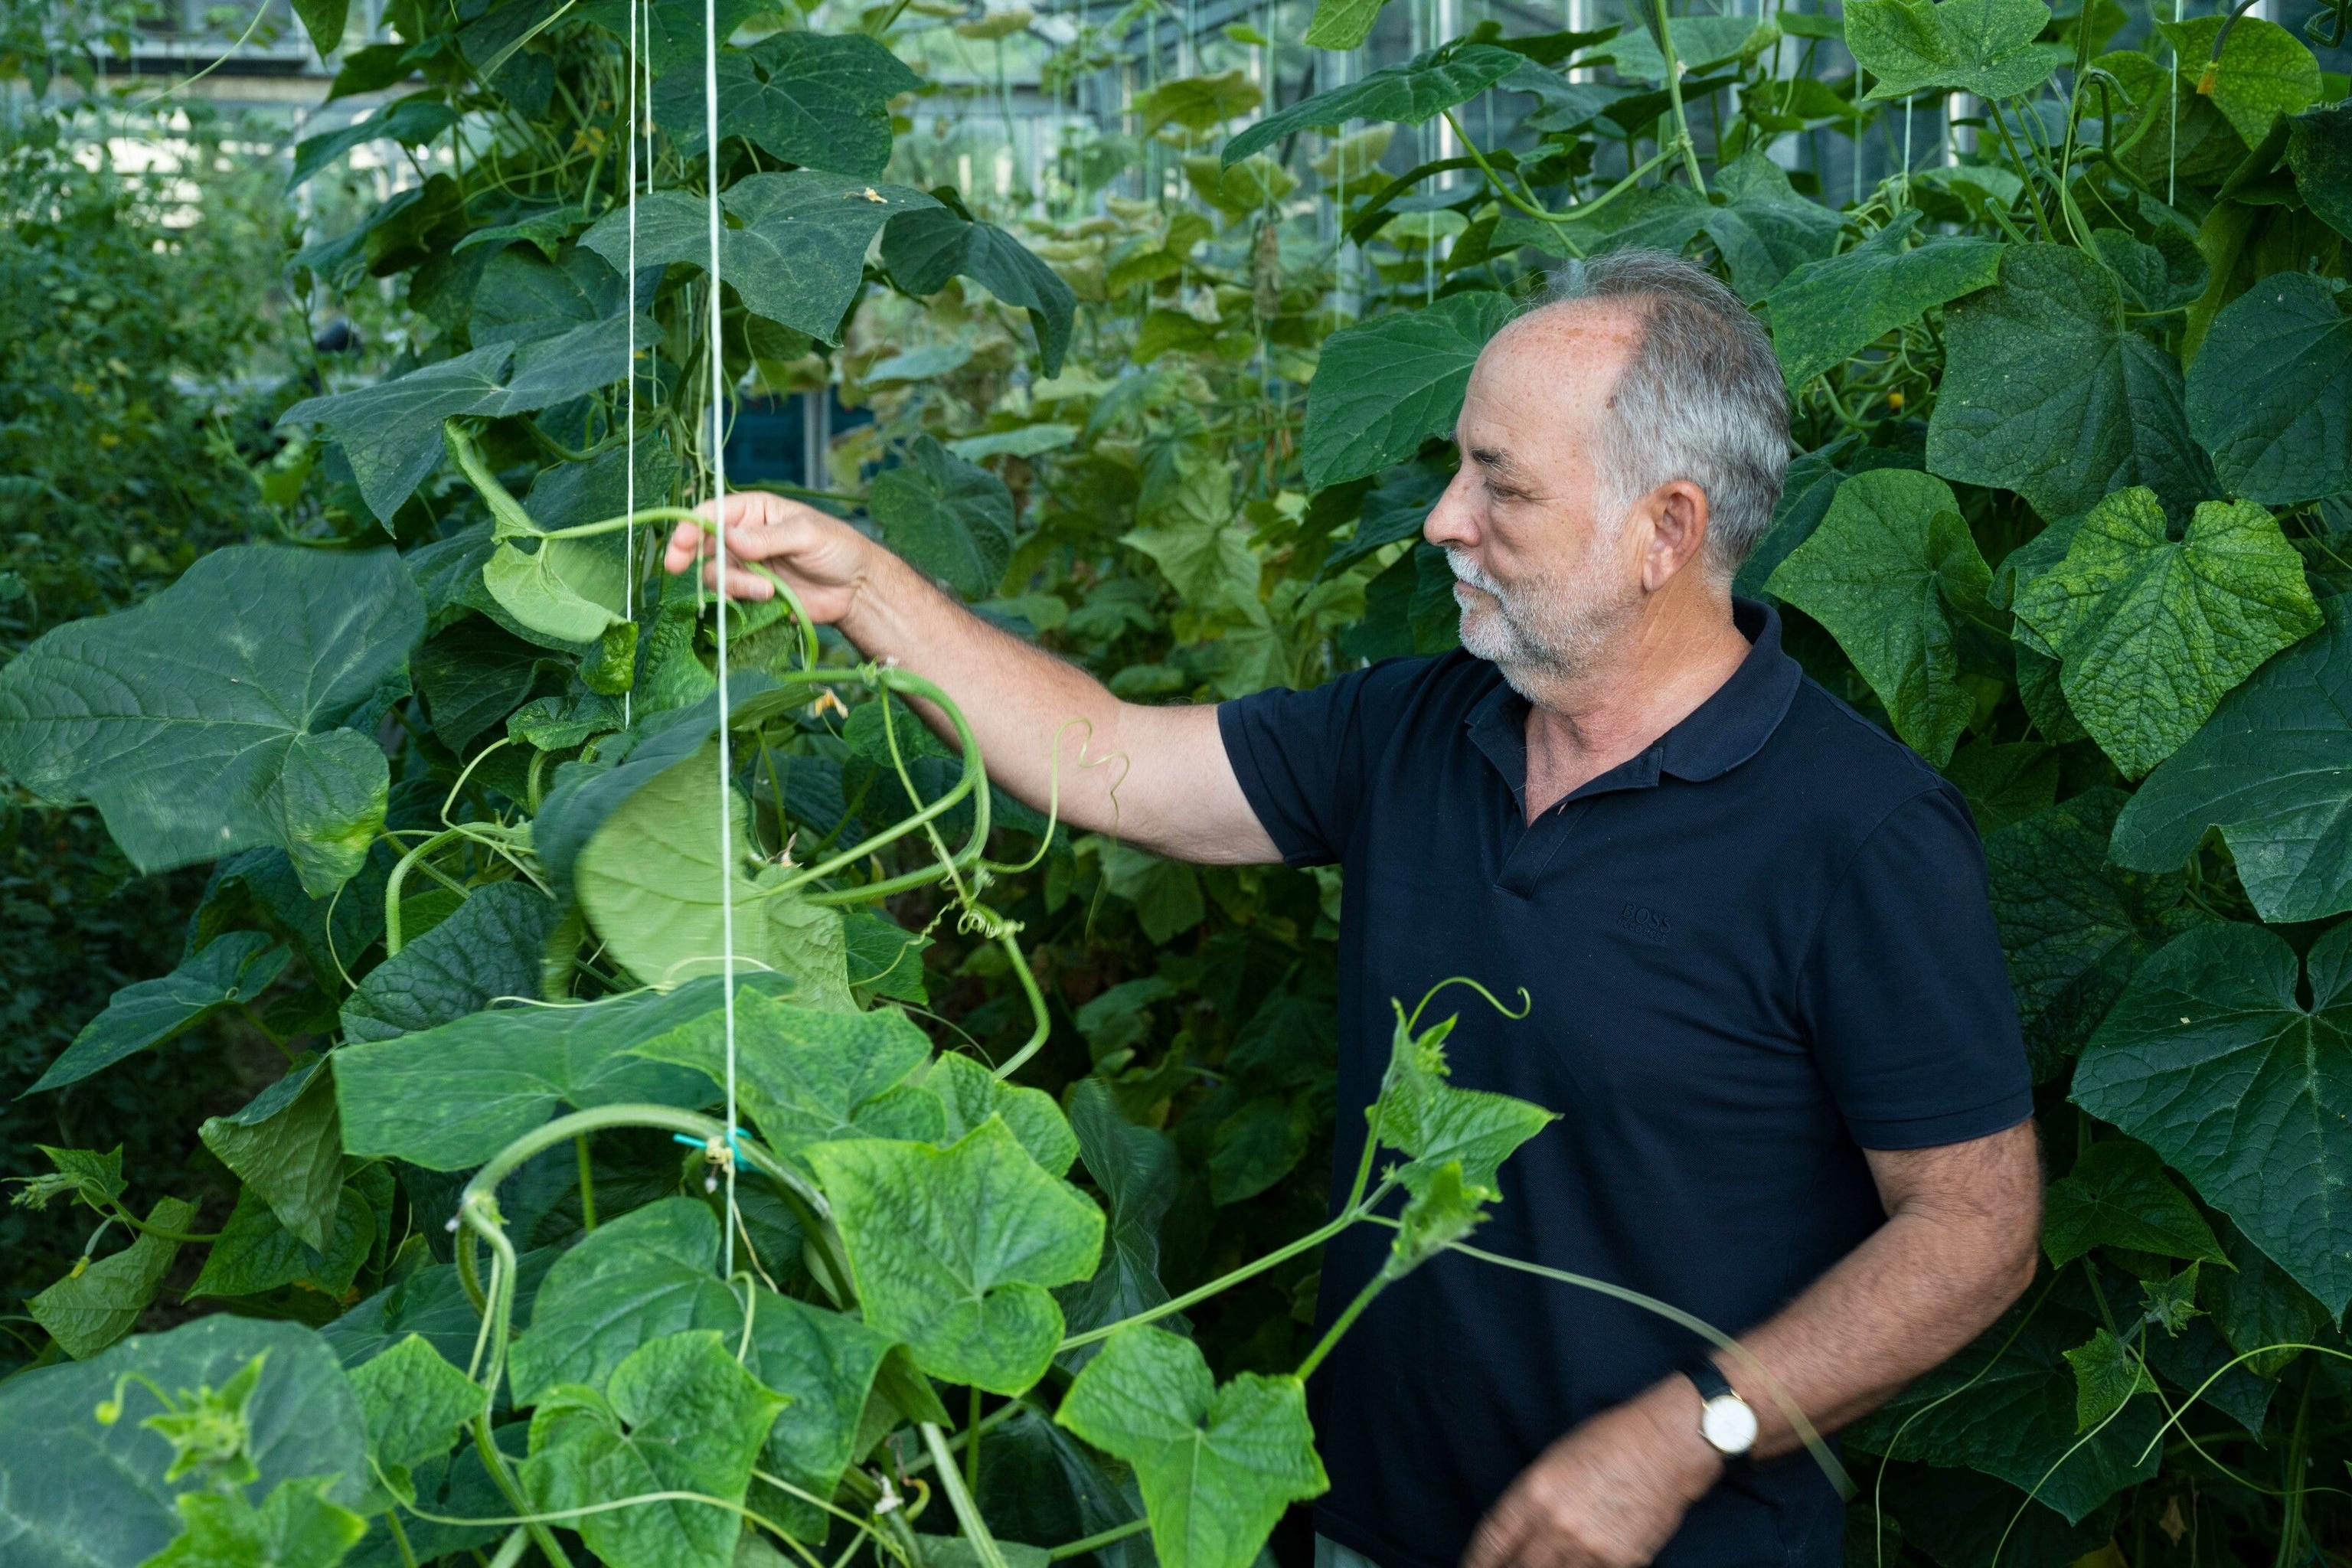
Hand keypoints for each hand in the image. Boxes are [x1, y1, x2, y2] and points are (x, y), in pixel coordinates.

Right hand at [662, 491, 875, 623]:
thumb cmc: (837, 548)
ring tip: (766, 590)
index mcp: (755, 511)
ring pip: (717, 575)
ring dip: (734, 584)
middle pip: (703, 544)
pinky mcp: (754, 593)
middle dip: (688, 554)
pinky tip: (768, 599)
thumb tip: (730, 537)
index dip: (691, 525)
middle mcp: (744, 537)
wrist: (857, 589)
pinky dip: (742, 601)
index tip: (679, 542)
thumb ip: (768, 537)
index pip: (714, 513)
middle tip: (677, 566)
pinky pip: (732, 598)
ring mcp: (747, 567)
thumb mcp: (806, 534)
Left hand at [1462, 1381, 1721, 1567]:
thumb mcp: (1555, 1460)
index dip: (1476, 1563)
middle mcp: (1557, 1524)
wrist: (1668, 1445)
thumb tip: (1516, 1534)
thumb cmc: (1612, 1441)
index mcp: (1534, 1491)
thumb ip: (1532, 1500)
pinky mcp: (1621, 1562)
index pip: (1492, 1541)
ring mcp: (1590, 1547)